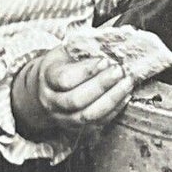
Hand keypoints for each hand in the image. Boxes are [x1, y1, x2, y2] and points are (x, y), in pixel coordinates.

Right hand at [11, 45, 135, 137]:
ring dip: (112, 99)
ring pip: (89, 115)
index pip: (65, 79)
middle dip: (102, 85)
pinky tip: (125, 95)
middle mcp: (52, 101)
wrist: (44, 91)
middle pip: (77, 100)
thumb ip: (83, 48)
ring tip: (127, 83)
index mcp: (47, 78)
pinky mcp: (77, 128)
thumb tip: (109, 43)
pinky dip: (115, 110)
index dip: (86, 71)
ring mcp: (63, 118)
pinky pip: (98, 123)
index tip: (105, 60)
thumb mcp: (64, 51)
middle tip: (119, 71)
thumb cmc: (60, 66)